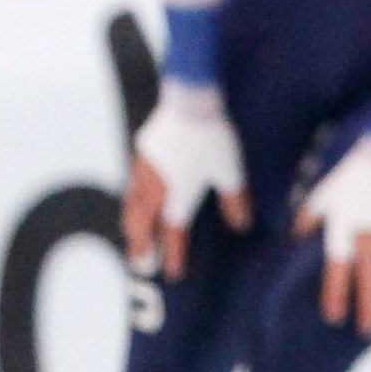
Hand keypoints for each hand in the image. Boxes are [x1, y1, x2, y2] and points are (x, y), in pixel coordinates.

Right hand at [124, 81, 250, 278]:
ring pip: (132, 199)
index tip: (173, 272)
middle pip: (142, 220)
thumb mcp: (229, 171)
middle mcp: (156, 183)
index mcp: (176, 193)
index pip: (172, 231)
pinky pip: (134, 179)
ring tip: (130, 230)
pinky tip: (136, 191)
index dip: (173, 253)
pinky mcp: (144, 146)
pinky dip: (133, 194)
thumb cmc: (212, 137)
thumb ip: (233, 200)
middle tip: (138, 260)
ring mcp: (145, 164)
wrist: (190, 99)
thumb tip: (240, 225)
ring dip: (132, 219)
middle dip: (141, 242)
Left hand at [294, 135, 370, 335]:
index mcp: (345, 230)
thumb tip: (294, 237)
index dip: (334, 296)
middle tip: (363, 330)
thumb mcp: (322, 189)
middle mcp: (370, 241)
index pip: (337, 272)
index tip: (332, 316)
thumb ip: (309, 215)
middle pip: (370, 286)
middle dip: (366, 311)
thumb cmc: (350, 168)